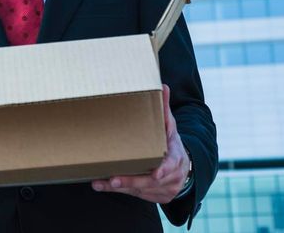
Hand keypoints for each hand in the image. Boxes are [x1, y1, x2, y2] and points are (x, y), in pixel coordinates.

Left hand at [91, 84, 189, 203]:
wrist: (183, 167)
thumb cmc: (170, 144)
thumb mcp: (169, 127)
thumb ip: (164, 110)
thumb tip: (162, 85)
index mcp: (176, 157)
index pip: (171, 165)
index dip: (163, 170)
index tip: (156, 173)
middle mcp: (171, 176)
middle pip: (150, 181)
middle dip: (132, 181)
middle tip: (114, 180)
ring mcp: (164, 189)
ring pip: (140, 190)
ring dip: (120, 187)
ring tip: (101, 182)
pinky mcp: (154, 196)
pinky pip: (135, 196)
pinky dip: (118, 191)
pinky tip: (101, 185)